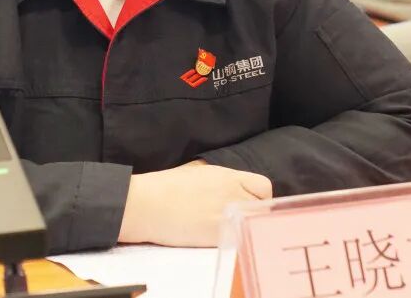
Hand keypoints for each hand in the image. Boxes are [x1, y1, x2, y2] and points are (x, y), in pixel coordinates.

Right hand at [118, 161, 272, 246]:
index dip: (258, 196)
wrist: (147, 204)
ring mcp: (227, 215)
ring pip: (252, 225)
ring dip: (244, 227)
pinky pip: (238, 239)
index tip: (248, 202)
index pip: (264, 186)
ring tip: (225, 228)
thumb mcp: (198, 171)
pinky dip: (232, 240)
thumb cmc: (166, 186)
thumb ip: (222, 178)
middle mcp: (232, 194)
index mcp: (227, 176)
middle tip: (236, 218)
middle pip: (261, 208)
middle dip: (252, 213)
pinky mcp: (218, 235)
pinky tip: (215, 237)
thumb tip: (235, 186)